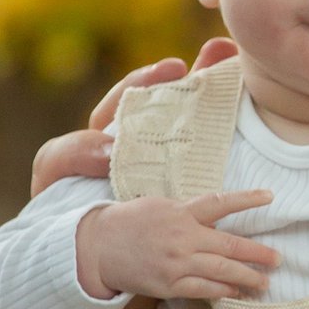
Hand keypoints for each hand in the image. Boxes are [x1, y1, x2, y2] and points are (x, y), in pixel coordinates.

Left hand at [29, 38, 240, 197]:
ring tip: (247, 74)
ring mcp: (166, 168)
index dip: (151, 79)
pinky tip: (253, 128)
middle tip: (222, 51)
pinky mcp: (183, 192)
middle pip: (174, 102)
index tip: (174, 68)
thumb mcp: (54, 174)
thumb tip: (108, 148)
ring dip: (223, 100)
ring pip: (197, 128)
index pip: (130, 97)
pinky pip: (207, 164)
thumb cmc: (61, 212)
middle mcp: (143, 147)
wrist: (80, 257)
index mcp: (111, 135)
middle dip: (201, 72)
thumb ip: (70, 152)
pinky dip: (229, 145)